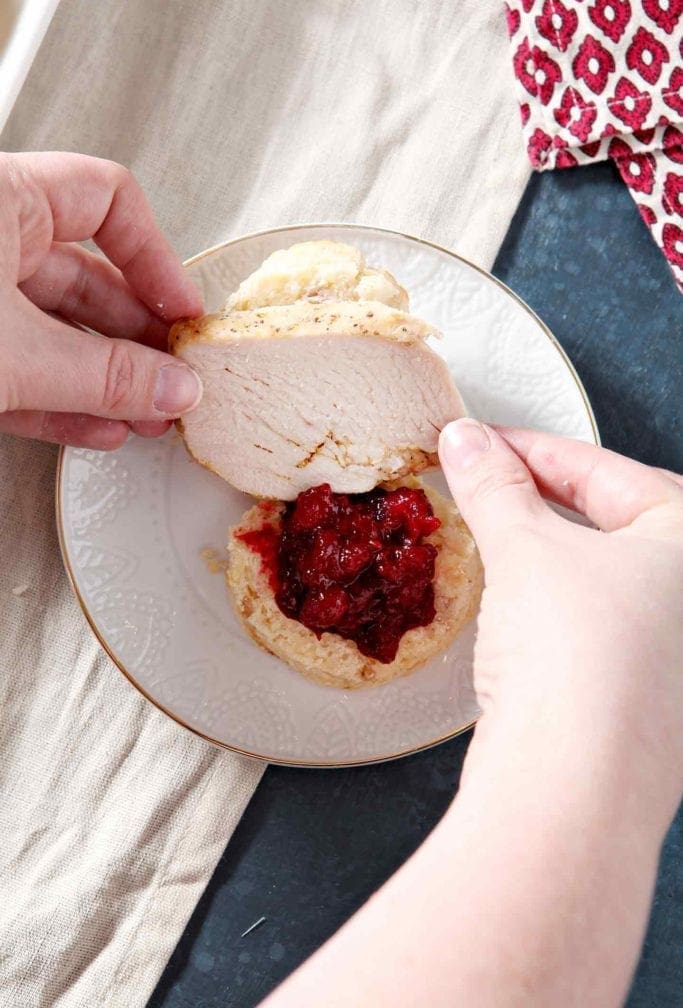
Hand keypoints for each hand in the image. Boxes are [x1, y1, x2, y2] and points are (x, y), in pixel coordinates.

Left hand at [0, 151, 203, 448]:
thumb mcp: (15, 354)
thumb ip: (103, 374)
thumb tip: (175, 387)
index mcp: (3, 200)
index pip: (106, 199)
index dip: (156, 258)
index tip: (185, 312)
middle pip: (87, 277)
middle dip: (137, 338)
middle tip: (175, 378)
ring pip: (53, 330)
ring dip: (105, 380)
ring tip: (147, 416)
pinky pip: (19, 365)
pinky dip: (58, 398)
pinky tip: (97, 427)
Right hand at [261, 426, 681, 1007]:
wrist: (573, 786)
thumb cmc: (578, 658)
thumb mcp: (526, 549)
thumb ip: (495, 486)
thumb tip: (466, 441)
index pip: (601, 469)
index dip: (527, 448)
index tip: (475, 440)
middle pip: (607, 518)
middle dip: (537, 496)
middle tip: (479, 482)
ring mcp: (671, 653)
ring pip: (598, 575)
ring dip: (540, 551)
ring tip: (488, 540)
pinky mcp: (640, 700)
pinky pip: (591, 625)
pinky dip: (549, 605)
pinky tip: (513, 611)